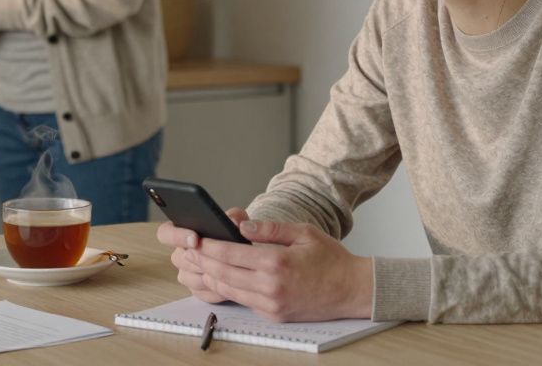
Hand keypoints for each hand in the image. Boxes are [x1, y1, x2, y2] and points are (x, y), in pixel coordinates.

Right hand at [156, 208, 250, 303]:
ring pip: (189, 278)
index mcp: (181, 232)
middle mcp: (180, 254)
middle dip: (197, 259)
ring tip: (226, 270)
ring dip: (206, 274)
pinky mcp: (198, 290)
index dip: (177, 236)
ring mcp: (187, 274)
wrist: (244, 255)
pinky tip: (229, 284)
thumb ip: (234, 216)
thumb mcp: (237, 219)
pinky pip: (201, 293)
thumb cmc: (234, 233)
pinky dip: (215, 290)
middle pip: (177, 259)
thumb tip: (232, 222)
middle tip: (215, 258)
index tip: (195, 239)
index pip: (165, 233)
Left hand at [186, 217, 373, 321]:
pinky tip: (220, 277)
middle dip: (203, 260)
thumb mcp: (303, 232)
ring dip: (211, 276)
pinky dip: (228, 288)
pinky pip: (244, 301)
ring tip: (198, 262)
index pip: (230, 253)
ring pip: (229, 289)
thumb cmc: (331, 259)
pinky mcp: (274, 315)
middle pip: (223, 273)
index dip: (209, 246)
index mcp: (277, 262)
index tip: (196, 237)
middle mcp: (271, 286)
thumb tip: (241, 226)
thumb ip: (270, 229)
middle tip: (189, 249)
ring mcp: (272, 304)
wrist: (352, 290)